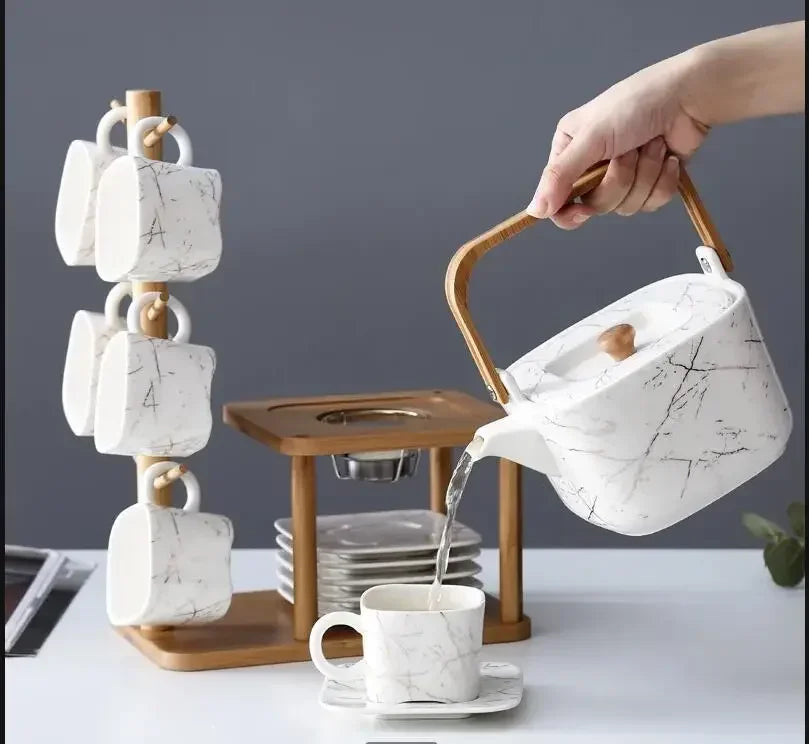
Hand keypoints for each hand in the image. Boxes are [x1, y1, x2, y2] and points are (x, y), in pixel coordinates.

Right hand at [529, 52, 707, 228]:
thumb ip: (560, 175)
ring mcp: (623, 176)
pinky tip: (668, 156)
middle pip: (596, 205)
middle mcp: (592, 166)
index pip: (558, 199)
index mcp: (570, 152)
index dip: (569, 212)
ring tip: (651, 145)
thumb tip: (534, 210)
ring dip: (645, 174)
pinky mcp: (650, 183)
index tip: (582, 212)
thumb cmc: (637, 104)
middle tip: (628, 151)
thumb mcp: (591, 138)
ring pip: (626, 206)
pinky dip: (663, 180)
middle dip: (619, 179)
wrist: (689, 96)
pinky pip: (651, 203)